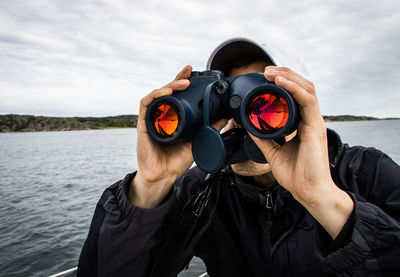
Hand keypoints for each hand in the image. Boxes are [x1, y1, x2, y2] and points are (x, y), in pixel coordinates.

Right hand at [131, 65, 226, 207]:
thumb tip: (226, 116)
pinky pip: (146, 104)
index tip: (194, 72)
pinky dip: (156, 95)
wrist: (164, 176)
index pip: (177, 95)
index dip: (184, 82)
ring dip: (170, 85)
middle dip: (178, 79)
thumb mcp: (198, 141)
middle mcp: (161, 114)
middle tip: (189, 71)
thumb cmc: (177, 160)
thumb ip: (210, 128)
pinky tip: (166, 92)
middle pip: (167, 91)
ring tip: (183, 83)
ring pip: (157, 94)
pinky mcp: (144, 124)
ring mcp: (152, 118)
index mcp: (173, 117)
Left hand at [249, 66, 353, 237]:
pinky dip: (293, 88)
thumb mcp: (274, 153)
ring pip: (306, 88)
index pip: (295, 95)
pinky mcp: (316, 127)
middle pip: (302, 87)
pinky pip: (307, 100)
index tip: (265, 79)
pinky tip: (280, 82)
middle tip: (265, 71)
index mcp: (302, 124)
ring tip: (271, 72)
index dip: (282, 83)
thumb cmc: (297, 175)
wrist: (309, 192)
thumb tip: (251, 127)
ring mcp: (315, 122)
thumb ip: (264, 139)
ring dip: (288, 76)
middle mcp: (310, 119)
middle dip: (284, 74)